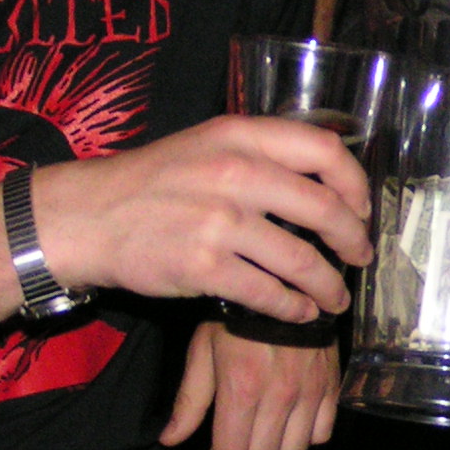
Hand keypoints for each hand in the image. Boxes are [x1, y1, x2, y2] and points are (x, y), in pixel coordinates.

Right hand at [34, 115, 372, 323]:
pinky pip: (267, 293)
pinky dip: (292, 308)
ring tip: (336, 298)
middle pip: (323, 209)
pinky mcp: (204, 267)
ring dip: (328, 284)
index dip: (354, 182)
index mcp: (240, 137)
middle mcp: (235, 174)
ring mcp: (219, 221)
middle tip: (361, 258)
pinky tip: (300, 312)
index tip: (361, 208)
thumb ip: (260, 155)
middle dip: (353, 240)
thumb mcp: (207, 145)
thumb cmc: (153, 182)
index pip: (324, 150)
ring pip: (301, 259)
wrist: (88, 217)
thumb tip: (323, 181)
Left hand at [161, 320, 340, 449]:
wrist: (286, 285)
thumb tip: (170, 440)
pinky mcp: (331, 387)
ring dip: (274, 448)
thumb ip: (190, 400)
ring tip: (264, 431)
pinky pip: (322, 434)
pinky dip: (305, 435)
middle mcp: (278, 398)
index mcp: (242, 389)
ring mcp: (309, 394)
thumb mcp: (203, 350)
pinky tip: (292, 420)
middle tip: (234, 443)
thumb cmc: (236, 316)